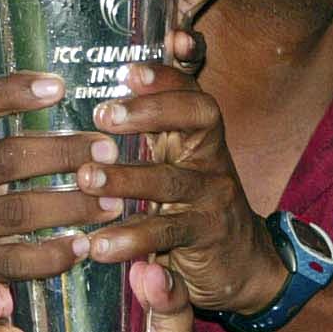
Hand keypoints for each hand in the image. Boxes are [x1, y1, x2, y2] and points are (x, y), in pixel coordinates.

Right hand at [0, 74, 128, 327]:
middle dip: (65, 151)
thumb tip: (51, 100)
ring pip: (19, 210)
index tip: (59, 85)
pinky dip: (53, 254)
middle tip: (107, 150)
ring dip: (72, 204)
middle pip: (8, 157)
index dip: (14, 90)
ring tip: (111, 200)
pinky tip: (81, 246)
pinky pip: (16, 261)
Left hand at [75, 63, 287, 316]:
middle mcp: (209, 160)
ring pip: (172, 180)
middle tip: (104, 113)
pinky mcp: (207, 237)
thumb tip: (109, 112)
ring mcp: (211, 198)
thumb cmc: (193, 208)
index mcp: (197, 137)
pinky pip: (168, 234)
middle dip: (150, 111)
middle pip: (196, 117)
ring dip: (127, 178)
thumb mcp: (175, 170)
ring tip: (87, 177)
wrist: (245, 266)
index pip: (190, 91)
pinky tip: (100, 246)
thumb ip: (152, 141)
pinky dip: (132, 240)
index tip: (132, 66)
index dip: (169, 73)